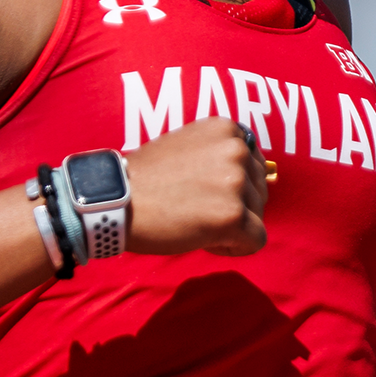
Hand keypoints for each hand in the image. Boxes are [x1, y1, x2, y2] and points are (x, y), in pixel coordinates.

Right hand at [123, 117, 267, 256]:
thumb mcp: (190, 146)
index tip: (203, 193)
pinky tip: (204, 240)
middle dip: (235, 208)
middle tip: (195, 210)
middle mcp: (237, 149)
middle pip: (260, 192)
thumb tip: (253, 177)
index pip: (255, 165)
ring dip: (232, 227)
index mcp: (227, 129)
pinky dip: (234, 248)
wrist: (115, 201)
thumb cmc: (147, 178)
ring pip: (258, 217)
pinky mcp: (232, 215)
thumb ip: (221, 155)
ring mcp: (236, 182)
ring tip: (194, 221)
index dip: (233, 187)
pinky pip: (256, 241)